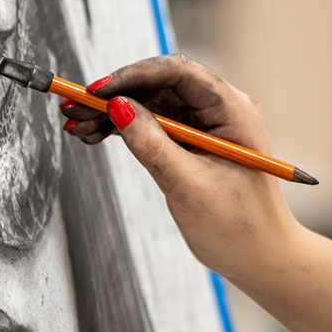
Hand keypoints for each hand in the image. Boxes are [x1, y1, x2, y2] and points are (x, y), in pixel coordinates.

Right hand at [60, 54, 300, 282]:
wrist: (258, 257)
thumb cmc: (238, 225)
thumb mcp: (189, 184)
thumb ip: (152, 144)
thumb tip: (118, 108)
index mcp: (231, 110)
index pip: (176, 73)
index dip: (132, 76)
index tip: (96, 91)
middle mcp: (217, 110)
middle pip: (156, 86)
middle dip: (112, 96)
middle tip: (73, 107)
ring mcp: (201, 125)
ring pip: (147, 105)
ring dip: (110, 113)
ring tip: (75, 126)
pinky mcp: (188, 142)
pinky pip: (149, 125)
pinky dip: (120, 129)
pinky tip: (92, 135)